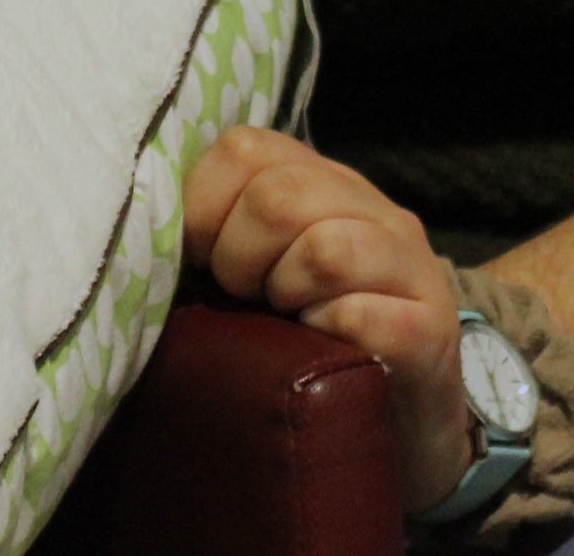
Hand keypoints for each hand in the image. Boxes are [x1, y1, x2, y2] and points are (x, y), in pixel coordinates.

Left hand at [182, 126, 473, 515]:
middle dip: (237, 256)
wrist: (400, 425)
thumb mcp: (259, 272)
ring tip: (285, 321)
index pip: (245, 147)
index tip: (199, 257)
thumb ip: (219, 231)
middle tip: (244, 296)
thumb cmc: (306, 341)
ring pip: (324, 250)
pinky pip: (358, 317)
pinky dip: (323, 337)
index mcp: (324, 182)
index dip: (202, 205)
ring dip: (282, 294)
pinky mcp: (429, 331)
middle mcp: (376, 210)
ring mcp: (411, 266)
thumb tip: (144, 225)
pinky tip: (321, 352)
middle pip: (280, 196)